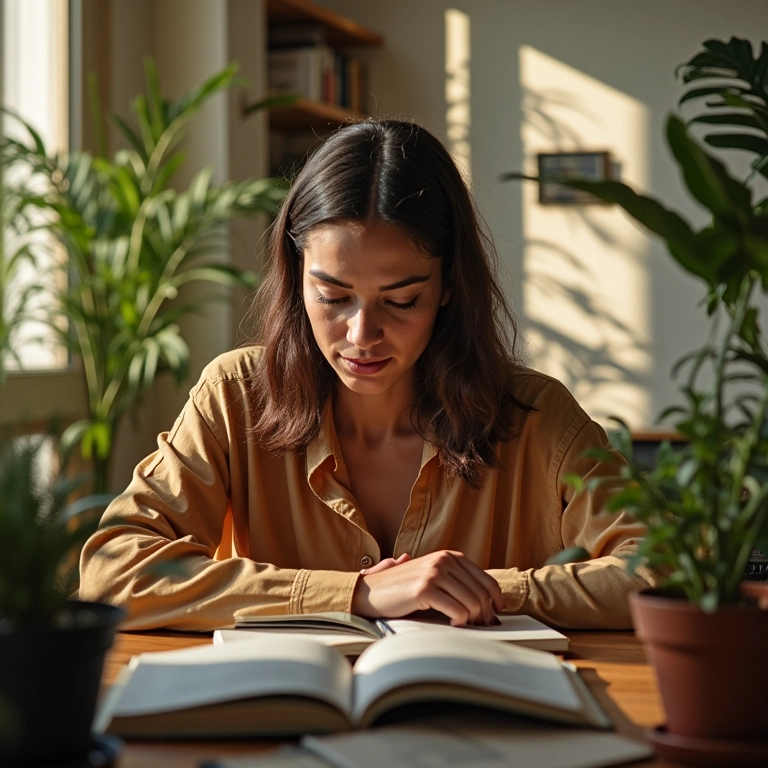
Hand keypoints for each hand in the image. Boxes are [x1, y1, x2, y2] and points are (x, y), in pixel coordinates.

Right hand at [352, 550, 503, 626]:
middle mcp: (444, 560)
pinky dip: (459, 623)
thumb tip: (487, 604)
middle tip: (481, 627)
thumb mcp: (432, 577)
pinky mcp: (425, 589)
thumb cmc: (401, 589)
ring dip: (472, 620)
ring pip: (472, 603)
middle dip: (485, 614)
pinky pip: (457, 611)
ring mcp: (434, 573)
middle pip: (481, 593)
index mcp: (449, 556)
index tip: (497, 613)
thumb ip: (456, 582)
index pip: (485, 579)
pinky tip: (452, 626)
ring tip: (464, 626)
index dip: (496, 599)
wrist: (370, 591)